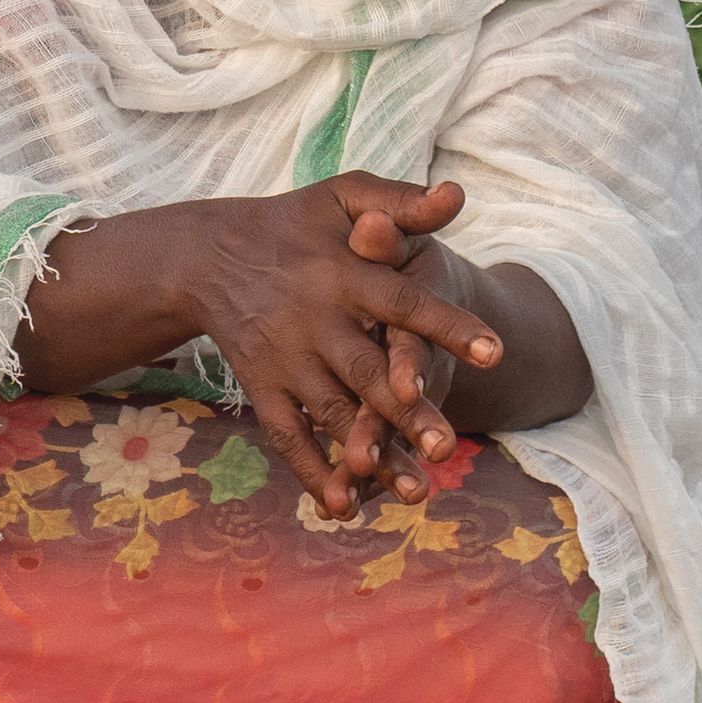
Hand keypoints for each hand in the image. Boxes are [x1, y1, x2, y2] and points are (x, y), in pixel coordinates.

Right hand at [181, 171, 503, 517]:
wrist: (206, 256)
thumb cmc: (291, 225)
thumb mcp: (340, 197)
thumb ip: (400, 202)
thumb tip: (458, 195)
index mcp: (343, 275)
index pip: (403, 302)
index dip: (448, 325)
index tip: (495, 350)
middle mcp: (315, 321)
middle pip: (369, 372)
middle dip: (409, 413)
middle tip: (449, 447)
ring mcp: (286, 361)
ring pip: (336, 414)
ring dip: (374, 455)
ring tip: (417, 491)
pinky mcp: (263, 389)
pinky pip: (289, 438)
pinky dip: (313, 473)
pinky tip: (345, 507)